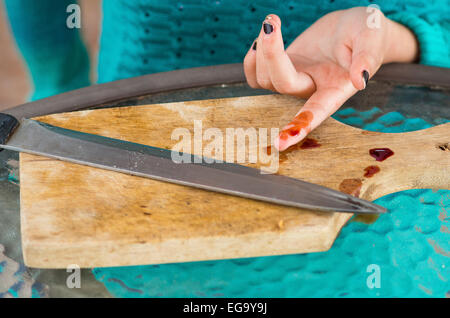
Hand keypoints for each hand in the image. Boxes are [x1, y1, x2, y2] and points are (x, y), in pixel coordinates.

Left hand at [243, 7, 417, 150]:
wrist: (355, 26)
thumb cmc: (368, 33)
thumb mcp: (372, 36)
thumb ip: (367, 58)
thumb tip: (360, 81)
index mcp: (335, 89)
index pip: (315, 112)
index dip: (299, 127)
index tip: (280, 143)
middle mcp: (311, 89)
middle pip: (282, 84)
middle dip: (271, 54)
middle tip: (272, 22)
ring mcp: (294, 79)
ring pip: (264, 79)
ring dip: (261, 50)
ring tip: (272, 21)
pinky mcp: (282, 68)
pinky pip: (255, 75)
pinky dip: (251, 59)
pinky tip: (260, 40)